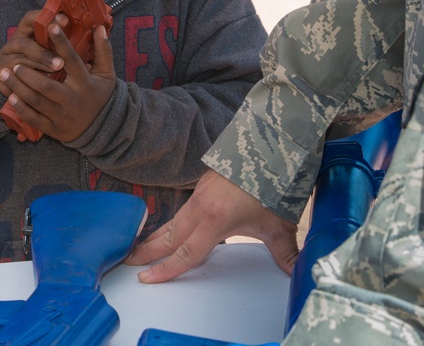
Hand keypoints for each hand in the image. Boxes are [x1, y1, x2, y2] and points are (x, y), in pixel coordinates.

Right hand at [0, 10, 66, 97]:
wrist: (9, 81)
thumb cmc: (37, 62)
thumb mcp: (47, 48)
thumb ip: (62, 41)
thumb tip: (94, 32)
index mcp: (25, 32)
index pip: (31, 19)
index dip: (45, 18)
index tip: (64, 20)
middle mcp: (13, 43)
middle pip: (25, 44)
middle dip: (44, 53)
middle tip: (62, 62)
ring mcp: (4, 59)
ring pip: (20, 62)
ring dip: (38, 68)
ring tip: (54, 74)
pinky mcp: (0, 75)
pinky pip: (12, 78)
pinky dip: (26, 83)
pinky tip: (40, 89)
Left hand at [0, 23, 115, 141]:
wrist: (103, 129)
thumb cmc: (102, 95)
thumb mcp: (106, 73)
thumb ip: (103, 50)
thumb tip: (100, 28)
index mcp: (84, 83)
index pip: (71, 60)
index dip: (61, 43)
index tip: (51, 27)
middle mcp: (72, 100)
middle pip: (46, 86)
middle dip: (27, 74)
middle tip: (15, 64)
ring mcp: (62, 116)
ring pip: (36, 101)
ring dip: (18, 88)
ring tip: (5, 75)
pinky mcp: (54, 129)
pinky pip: (34, 119)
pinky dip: (21, 108)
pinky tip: (10, 97)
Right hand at [126, 170, 299, 282]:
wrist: (271, 145)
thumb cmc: (275, 184)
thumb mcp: (280, 223)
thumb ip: (285, 253)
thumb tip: (298, 275)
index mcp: (216, 219)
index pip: (186, 252)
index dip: (165, 269)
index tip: (146, 278)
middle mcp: (202, 205)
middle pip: (169, 235)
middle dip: (147, 250)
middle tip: (126, 260)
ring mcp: (201, 192)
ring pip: (174, 219)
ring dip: (157, 234)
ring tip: (139, 246)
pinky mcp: (204, 182)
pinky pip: (184, 207)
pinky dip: (173, 220)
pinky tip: (171, 228)